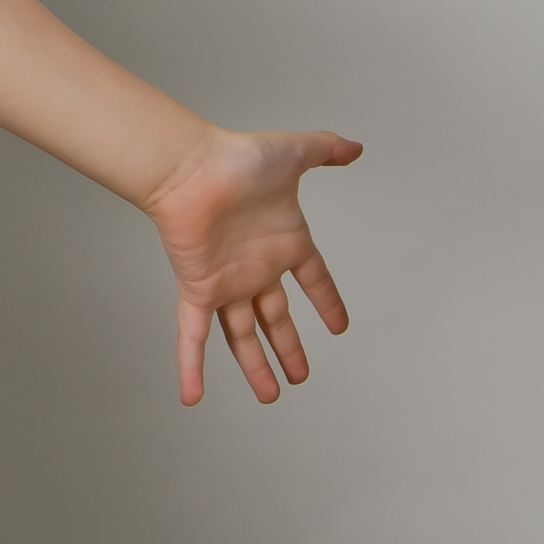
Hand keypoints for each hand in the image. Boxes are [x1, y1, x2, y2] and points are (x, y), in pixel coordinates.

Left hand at [143, 126, 361, 403]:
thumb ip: (323, 149)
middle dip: (288, 348)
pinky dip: (191, 366)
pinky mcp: (198, 288)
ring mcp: (227, 281)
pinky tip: (191, 396)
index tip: (339, 325)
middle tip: (301, 376)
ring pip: (242, 335)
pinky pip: (193, 335)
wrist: (189, 166)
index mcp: (284, 241)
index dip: (327, 301)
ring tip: (272, 396)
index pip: (313, 279)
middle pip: (275, 318)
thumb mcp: (291, 153)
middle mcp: (256, 267)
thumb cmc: (236, 157)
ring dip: (256, 366)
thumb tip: (354, 147)